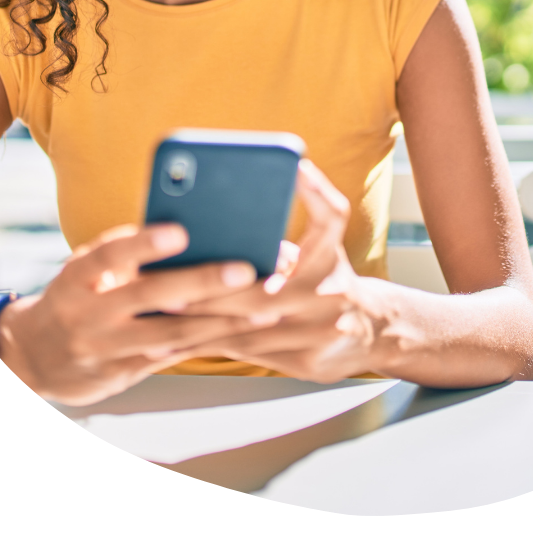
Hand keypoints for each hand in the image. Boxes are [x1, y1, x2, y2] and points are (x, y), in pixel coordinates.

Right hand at [0, 223, 276, 405]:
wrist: (33, 356)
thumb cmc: (79, 295)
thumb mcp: (87, 271)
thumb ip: (129, 253)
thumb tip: (196, 225)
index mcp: (77, 276)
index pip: (110, 254)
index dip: (144, 242)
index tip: (180, 230)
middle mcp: (87, 312)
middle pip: (149, 295)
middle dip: (201, 281)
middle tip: (245, 269)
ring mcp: (104, 347)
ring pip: (169, 333)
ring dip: (220, 320)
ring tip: (263, 307)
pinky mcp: (122, 372)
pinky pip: (173, 356)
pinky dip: (209, 341)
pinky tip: (244, 331)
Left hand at [181, 160, 382, 381]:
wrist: (371, 331)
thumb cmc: (327, 280)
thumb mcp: (319, 248)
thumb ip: (286, 234)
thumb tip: (238, 206)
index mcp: (331, 257)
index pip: (332, 217)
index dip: (315, 193)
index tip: (292, 171)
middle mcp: (331, 293)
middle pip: (263, 290)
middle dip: (213, 289)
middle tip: (170, 283)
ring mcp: (322, 331)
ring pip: (251, 329)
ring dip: (203, 321)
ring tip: (162, 310)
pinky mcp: (309, 362)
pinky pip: (249, 355)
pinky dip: (212, 346)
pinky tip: (175, 343)